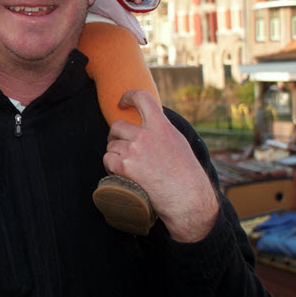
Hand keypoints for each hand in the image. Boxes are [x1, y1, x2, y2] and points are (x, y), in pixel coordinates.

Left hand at [103, 90, 218, 241]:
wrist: (188, 200)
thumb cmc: (186, 175)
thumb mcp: (177, 143)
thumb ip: (161, 130)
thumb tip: (148, 121)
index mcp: (161, 126)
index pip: (142, 98)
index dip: (128, 96)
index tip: (122, 102)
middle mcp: (145, 135)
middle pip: (117, 126)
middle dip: (116, 137)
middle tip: (123, 148)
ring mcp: (133, 149)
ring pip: (111, 146)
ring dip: (115, 155)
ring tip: (131, 168)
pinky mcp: (125, 166)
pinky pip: (107, 160)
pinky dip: (111, 168)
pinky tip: (123, 175)